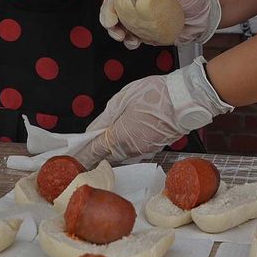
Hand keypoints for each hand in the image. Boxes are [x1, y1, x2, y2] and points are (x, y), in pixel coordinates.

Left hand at [80, 57, 232, 164]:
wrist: (186, 100)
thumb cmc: (154, 94)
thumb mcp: (122, 99)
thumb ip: (105, 118)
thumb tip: (92, 131)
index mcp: (119, 137)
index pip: (94, 152)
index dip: (80, 157)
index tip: (69, 161)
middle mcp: (131, 149)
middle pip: (106, 157)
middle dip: (93, 156)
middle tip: (79, 154)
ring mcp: (144, 151)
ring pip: (120, 156)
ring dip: (108, 154)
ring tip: (98, 147)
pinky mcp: (154, 149)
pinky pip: (133, 153)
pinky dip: (123, 149)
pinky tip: (121, 141)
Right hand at [99, 0, 222, 47]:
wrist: (205, 17)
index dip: (110, 6)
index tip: (111, 18)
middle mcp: (139, 4)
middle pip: (115, 10)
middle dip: (110, 22)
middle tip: (117, 32)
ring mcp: (142, 19)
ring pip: (120, 25)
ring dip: (118, 33)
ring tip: (125, 39)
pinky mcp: (148, 33)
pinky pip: (133, 37)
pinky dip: (130, 42)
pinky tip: (135, 43)